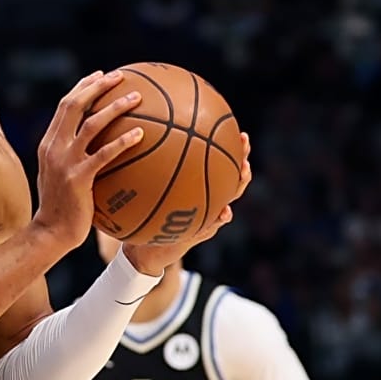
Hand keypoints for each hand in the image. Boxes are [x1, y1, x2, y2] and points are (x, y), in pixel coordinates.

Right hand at [31, 70, 144, 244]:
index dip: (83, 87)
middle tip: (120, 76)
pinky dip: (122, 141)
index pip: (64, 106)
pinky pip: (104, 154)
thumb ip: (74, 158)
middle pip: (73, 105)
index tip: (101, 76)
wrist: (51, 232)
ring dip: (114, 107)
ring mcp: (64, 161)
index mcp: (49, 143)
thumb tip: (102, 147)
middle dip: (97, 86)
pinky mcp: (77, 177)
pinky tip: (141, 134)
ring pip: (90, 124)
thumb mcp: (61, 177)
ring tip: (136, 97)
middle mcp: (53, 147)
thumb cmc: (63, 208)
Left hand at [122, 132, 252, 275]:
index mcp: (196, 188)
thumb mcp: (144, 192)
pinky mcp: (199, 234)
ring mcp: (207, 217)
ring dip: (238, 184)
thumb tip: (135, 138)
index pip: (216, 164)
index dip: (229, 148)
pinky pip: (213, 224)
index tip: (235, 130)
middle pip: (231, 177)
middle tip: (244, 141)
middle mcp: (207, 200)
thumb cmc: (145, 216)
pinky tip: (226, 211)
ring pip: (229, 198)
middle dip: (240, 157)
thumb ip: (146, 172)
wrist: (146, 249)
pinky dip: (220, 218)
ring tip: (245, 171)